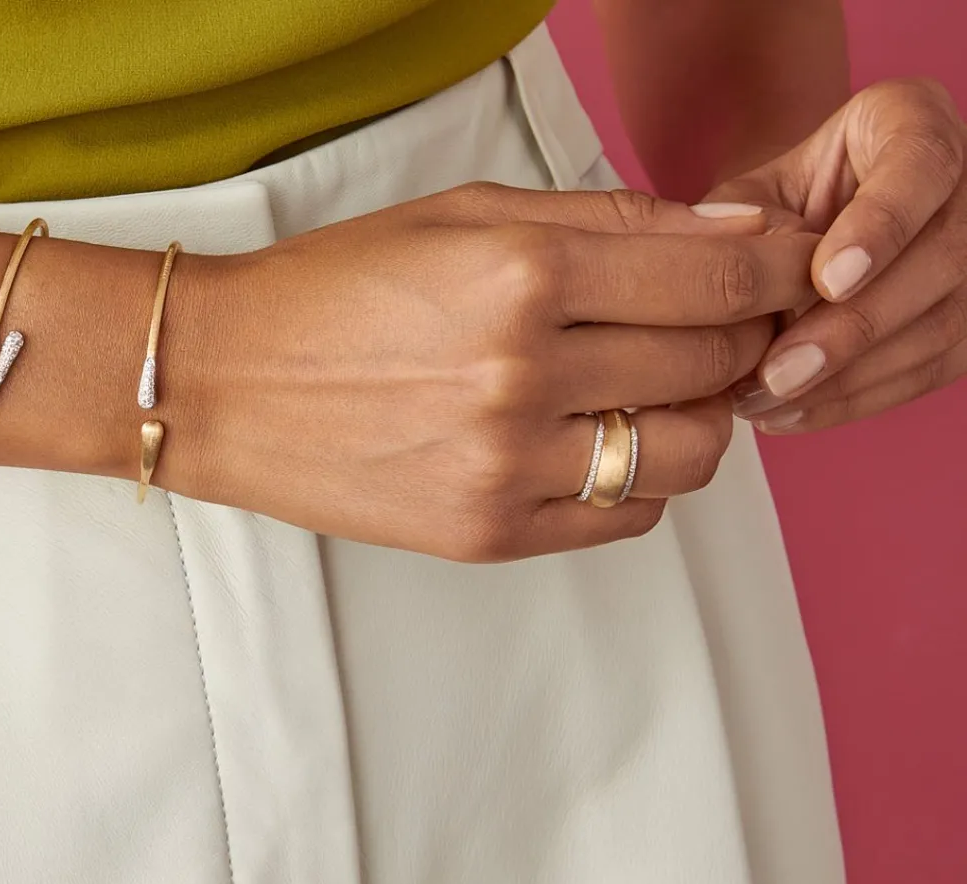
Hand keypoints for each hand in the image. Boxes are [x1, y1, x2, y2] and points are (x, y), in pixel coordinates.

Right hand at [167, 184, 816, 560]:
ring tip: (654, 388)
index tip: (791, 270)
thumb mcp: (464, 215)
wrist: (224, 382)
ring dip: (698, 415)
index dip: (777, 272)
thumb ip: (608, 220)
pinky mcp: (487, 534)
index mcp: (522, 276)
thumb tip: (728, 233)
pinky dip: (640, 478)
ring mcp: (505, 469)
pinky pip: (626, 517)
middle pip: (713, 365)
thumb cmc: (333, 288)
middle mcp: (522, 377)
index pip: (715, 283)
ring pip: (689, 455)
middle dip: (740, 336)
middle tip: (714, 323)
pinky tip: (599, 441)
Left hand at [706, 79, 966, 432]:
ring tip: (768, 403)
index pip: (922, 166)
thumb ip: (743, 222)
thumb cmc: (776, 204)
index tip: (827, 279)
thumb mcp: (748, 194)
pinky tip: (794, 415)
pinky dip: (859, 398)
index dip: (880, 227)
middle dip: (853, 327)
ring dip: (851, 377)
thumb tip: (753, 266)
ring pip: (944, 323)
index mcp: (912, 119)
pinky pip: (934, 368)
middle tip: (777, 373)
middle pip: (942, 257)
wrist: (807, 228)